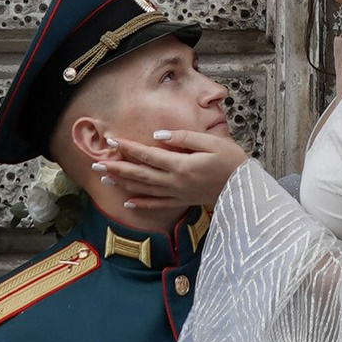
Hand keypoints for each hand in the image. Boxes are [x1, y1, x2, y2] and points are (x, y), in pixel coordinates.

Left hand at [92, 121, 245, 217]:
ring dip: (123, 183)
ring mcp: (177, 194)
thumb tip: (157, 136)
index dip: (128, 148)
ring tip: (105, 178)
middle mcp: (175, 181)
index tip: (111, 140)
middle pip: (139, 174)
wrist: (246, 189)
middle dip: (117, 167)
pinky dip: (141, 203)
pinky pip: (158, 204)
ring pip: (144, 189)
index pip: (148, 155)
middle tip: (96, 163)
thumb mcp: (211, 142)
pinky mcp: (182, 201)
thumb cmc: (231, 161)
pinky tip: (128, 202)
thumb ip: (183, 138)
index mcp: (181, 165)